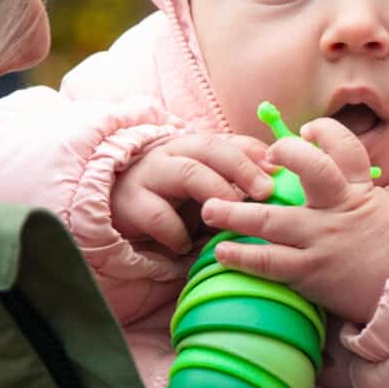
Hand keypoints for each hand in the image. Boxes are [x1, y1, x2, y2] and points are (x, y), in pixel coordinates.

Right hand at [110, 130, 274, 256]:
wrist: (109, 204)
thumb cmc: (164, 198)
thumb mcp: (198, 187)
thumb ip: (229, 184)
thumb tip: (274, 189)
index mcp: (191, 147)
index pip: (228, 141)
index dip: (254, 153)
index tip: (279, 171)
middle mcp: (172, 153)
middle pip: (211, 148)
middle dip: (242, 168)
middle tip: (266, 192)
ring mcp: (150, 175)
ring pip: (188, 173)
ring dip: (216, 193)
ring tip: (232, 216)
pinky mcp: (131, 203)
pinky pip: (160, 215)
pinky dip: (177, 232)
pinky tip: (185, 246)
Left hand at [200, 120, 388, 326]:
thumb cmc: (384, 248)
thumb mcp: (376, 208)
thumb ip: (348, 188)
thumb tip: (315, 168)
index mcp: (358, 190)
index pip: (345, 149)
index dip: (324, 134)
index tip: (304, 132)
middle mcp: (338, 209)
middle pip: (310, 170)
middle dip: (281, 158)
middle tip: (253, 161)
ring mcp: (322, 240)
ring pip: (272, 221)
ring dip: (235, 214)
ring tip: (209, 209)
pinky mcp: (310, 271)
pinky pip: (269, 262)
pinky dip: (242, 257)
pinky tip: (222, 252)